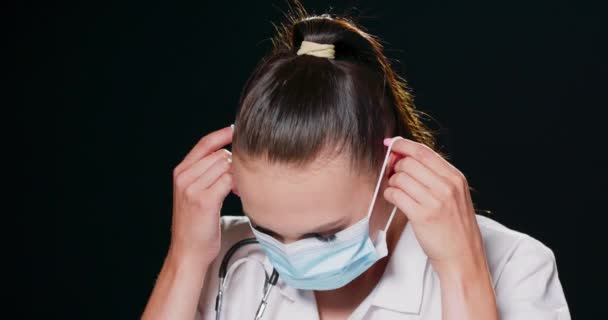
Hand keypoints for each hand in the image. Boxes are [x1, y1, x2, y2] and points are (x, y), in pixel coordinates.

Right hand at [169, 125, 233, 264]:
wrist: (188, 252)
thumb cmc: (196, 225)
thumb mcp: (194, 193)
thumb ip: (205, 173)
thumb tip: (230, 155)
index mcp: (181, 172)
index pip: (205, 143)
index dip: (223, 134)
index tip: (238, 130)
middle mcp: (184, 177)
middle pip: (220, 154)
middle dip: (235, 164)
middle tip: (240, 179)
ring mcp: (192, 188)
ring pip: (226, 166)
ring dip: (238, 175)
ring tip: (238, 190)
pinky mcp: (204, 200)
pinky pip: (230, 180)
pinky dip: (239, 185)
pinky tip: (239, 195)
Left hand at [382, 137, 486, 275]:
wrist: (463, 256)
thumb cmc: (455, 227)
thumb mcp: (455, 195)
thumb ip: (436, 176)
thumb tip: (406, 157)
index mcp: (455, 177)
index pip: (424, 151)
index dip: (403, 145)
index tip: (391, 143)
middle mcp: (447, 186)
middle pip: (408, 162)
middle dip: (395, 165)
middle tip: (391, 173)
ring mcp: (435, 200)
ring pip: (400, 177)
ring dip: (391, 182)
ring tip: (396, 190)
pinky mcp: (422, 215)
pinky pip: (395, 194)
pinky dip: (389, 194)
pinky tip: (393, 199)